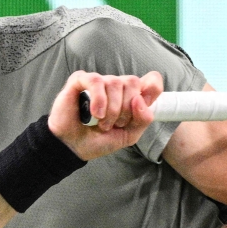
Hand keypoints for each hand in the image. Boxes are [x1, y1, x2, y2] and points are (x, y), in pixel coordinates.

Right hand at [47, 71, 163, 160]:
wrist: (74, 147)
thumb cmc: (99, 139)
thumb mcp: (128, 135)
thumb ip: (142, 119)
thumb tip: (139, 99)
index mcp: (130, 96)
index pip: (151, 79)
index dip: (152, 89)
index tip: (142, 105)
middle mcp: (116, 86)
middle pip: (133, 82)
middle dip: (126, 109)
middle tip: (115, 124)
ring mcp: (98, 82)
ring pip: (115, 82)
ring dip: (111, 109)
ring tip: (102, 123)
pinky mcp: (80, 81)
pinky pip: (96, 81)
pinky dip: (99, 99)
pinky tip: (95, 113)